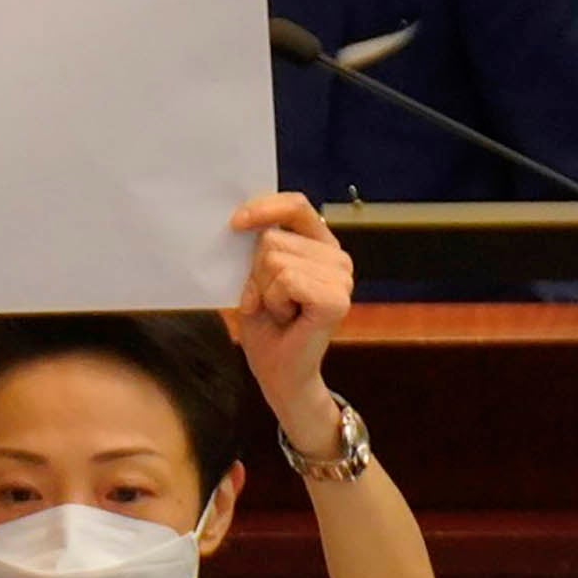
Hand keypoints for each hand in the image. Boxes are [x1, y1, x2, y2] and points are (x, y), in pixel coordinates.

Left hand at [227, 191, 350, 428]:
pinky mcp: (336, 299)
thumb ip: (258, 247)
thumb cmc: (267, 325)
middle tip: (269, 301)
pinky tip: (285, 318)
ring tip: (279, 310)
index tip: (236, 222)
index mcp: (319, 245)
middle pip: (273, 238)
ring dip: (264, 290)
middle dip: (256, 273)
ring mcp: (341, 277)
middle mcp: (337, 257)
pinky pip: (286, 280)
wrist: (278, 372)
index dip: (265, 207)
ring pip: (276, 259)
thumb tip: (241, 219)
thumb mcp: (255, 277)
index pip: (295, 205)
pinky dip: (273, 301)